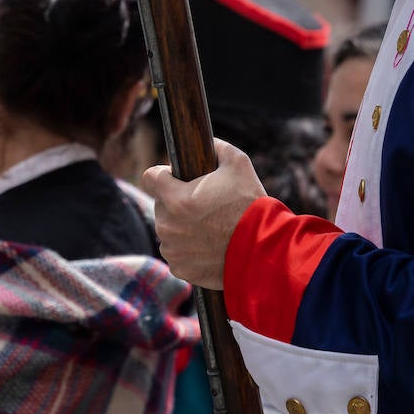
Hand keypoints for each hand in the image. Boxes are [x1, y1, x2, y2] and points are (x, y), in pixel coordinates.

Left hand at [140, 139, 265, 288]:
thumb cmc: (250, 205)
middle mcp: (168, 226)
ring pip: (168, 229)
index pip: (150, 177)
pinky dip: (188, 248)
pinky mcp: (180, 269)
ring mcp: (172, 250)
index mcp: (177, 199)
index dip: (164, 174)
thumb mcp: (238, 164)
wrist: (263, 250)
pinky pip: (176, 252)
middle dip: (177, 201)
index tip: (176, 177)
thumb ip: (217, 148)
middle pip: (161, 204)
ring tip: (209, 226)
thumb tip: (207, 144)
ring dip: (181, 225)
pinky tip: (208, 245)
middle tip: (204, 204)